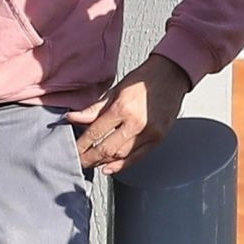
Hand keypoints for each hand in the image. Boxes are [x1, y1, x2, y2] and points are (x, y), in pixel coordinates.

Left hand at [68, 53, 190, 175]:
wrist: (170, 76)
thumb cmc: (143, 80)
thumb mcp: (115, 91)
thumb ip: (94, 109)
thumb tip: (73, 118)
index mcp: (122, 108)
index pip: (95, 132)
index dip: (81, 145)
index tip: (74, 150)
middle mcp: (136, 123)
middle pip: (107, 149)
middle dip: (90, 158)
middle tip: (79, 161)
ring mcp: (149, 133)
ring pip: (121, 156)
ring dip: (104, 162)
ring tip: (92, 162)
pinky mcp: (158, 139)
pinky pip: (138, 157)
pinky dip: (122, 165)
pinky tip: (110, 167)